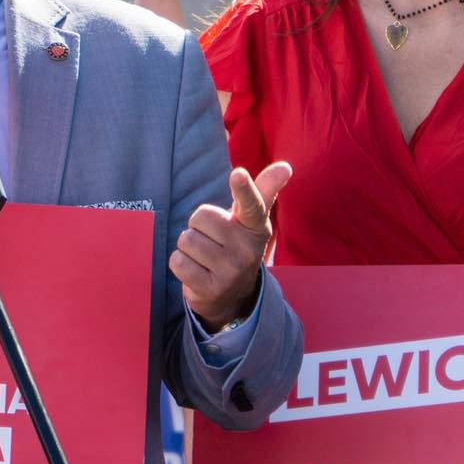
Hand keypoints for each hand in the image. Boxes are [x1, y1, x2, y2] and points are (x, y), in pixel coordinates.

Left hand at [172, 162, 290, 328]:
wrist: (233, 297)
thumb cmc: (237, 245)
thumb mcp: (250, 221)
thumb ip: (262, 191)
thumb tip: (285, 166)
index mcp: (257, 227)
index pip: (251, 204)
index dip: (243, 188)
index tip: (238, 173)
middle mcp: (248, 250)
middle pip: (200, 217)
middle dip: (198, 227)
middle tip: (212, 241)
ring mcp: (231, 271)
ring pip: (186, 240)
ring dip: (188, 248)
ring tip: (205, 258)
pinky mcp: (212, 289)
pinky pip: (178, 262)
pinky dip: (180, 264)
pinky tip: (197, 271)